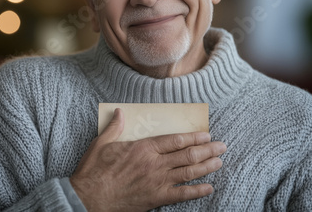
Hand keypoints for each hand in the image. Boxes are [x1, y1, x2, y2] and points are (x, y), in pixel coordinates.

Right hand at [70, 108, 225, 211]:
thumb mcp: (101, 144)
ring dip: (206, 167)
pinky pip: (182, 195)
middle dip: (207, 150)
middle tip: (221, 146)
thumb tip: (122, 112)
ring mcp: (157, 182)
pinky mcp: (156, 198)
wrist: (89, 198)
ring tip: (219, 162)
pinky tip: (208, 187)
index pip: (174, 140)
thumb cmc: (94, 171)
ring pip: (188, 172)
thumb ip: (115, 127)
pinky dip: (197, 191)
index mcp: (142, 148)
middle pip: (186, 155)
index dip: (193, 137)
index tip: (205, 135)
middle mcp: (154, 164)